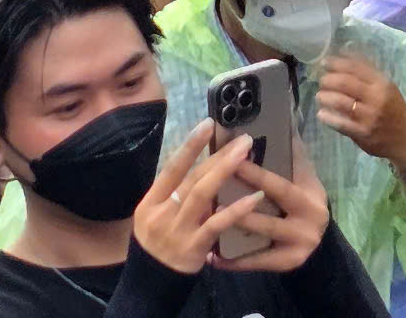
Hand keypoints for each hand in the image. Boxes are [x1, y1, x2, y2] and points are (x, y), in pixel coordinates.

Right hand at [133, 123, 266, 272]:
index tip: (209, 123)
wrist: (152, 282)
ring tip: (246, 154)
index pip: (171, 167)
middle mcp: (161, 213)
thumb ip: (176, 193)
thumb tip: (206, 163)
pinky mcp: (193, 247)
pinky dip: (236, 209)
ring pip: (202, 195)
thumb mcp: (157, 214)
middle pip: (191, 178)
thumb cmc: (160, 240)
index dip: (190, 145)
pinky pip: (217, 224)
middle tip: (242, 138)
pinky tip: (254, 197)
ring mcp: (177, 230)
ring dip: (225, 171)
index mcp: (150, 202)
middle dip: (218, 155)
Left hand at [210, 156, 328, 274]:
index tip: (232, 161)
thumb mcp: (304, 178)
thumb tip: (282, 120)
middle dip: (241, 203)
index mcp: (310, 194)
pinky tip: (213, 257)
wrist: (318, 238)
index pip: (280, 183)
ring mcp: (301, 243)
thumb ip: (292, 155)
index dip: (256, 174)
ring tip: (211, 221)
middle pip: (272, 210)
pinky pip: (258, 261)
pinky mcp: (289, 262)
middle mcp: (310, 219)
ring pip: (264, 234)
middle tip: (215, 194)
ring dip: (237, 226)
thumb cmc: (304, 200)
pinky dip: (234, 260)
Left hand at [315, 51, 405, 167]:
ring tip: (319, 95)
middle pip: (346, 83)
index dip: (337, 63)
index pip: (356, 68)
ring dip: (326, 97)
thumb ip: (368, 73)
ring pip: (342, 102)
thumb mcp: (386, 88)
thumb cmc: (393, 109)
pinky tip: (322, 114)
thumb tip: (345, 55)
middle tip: (322, 80)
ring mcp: (369, 116)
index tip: (325, 62)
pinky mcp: (363, 133)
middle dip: (329, 80)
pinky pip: (342, 124)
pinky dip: (329, 118)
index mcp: (382, 83)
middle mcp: (377, 98)